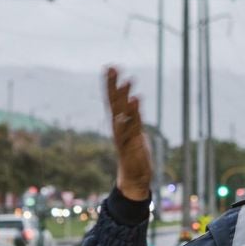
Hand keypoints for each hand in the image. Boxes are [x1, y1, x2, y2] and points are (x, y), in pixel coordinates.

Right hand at [105, 66, 151, 200]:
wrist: (135, 179)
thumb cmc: (135, 154)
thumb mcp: (134, 133)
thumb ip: (133, 118)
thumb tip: (132, 102)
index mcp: (118, 123)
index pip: (113, 100)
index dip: (111, 84)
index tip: (109, 67)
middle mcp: (118, 127)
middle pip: (114, 103)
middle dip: (112, 85)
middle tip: (111, 67)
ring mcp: (123, 136)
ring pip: (122, 113)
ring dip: (123, 96)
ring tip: (127, 80)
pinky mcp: (131, 145)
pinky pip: (131, 127)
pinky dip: (132, 113)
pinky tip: (135, 99)